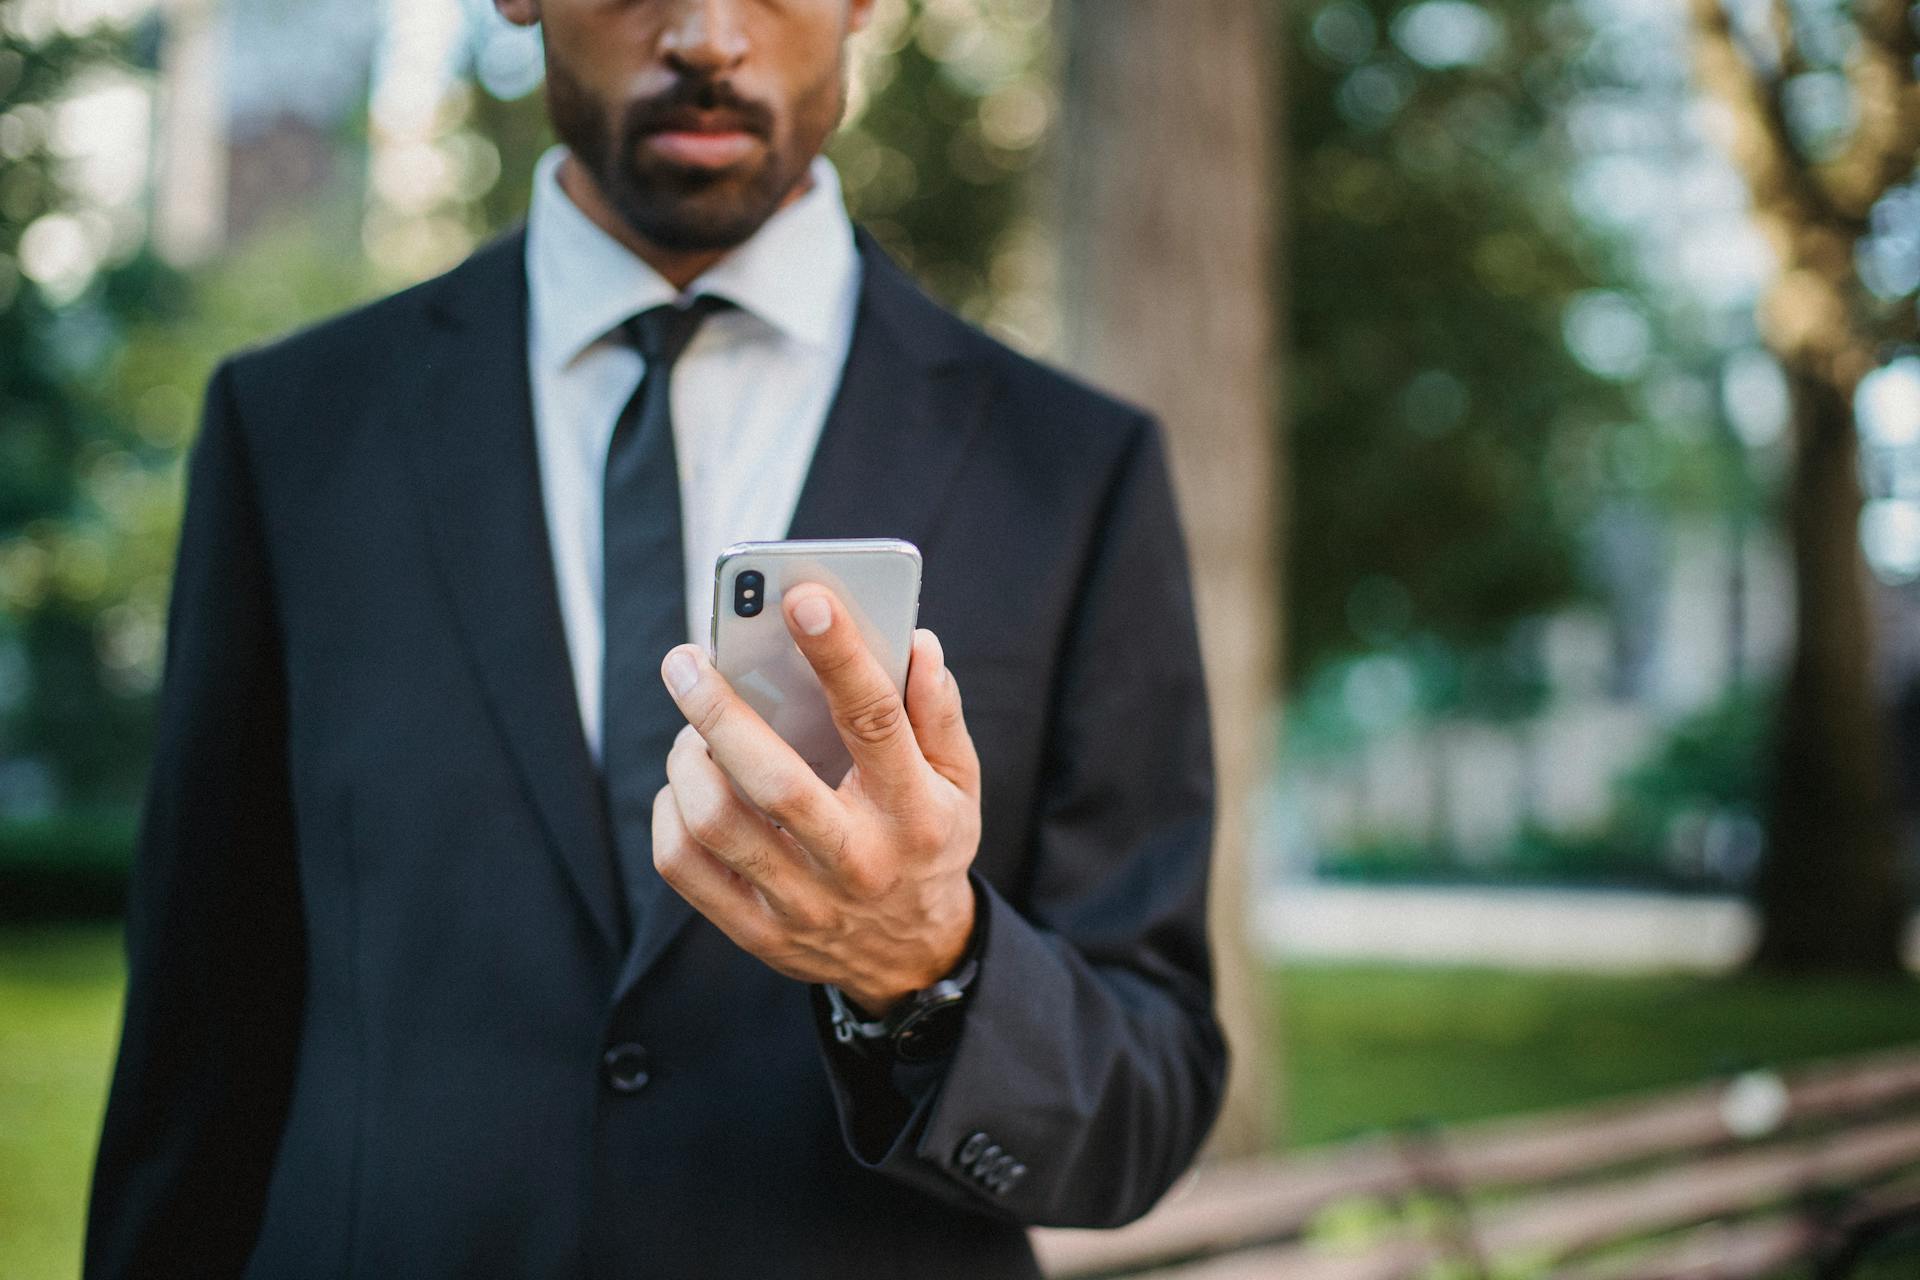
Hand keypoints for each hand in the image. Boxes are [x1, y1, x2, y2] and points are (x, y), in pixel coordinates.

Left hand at [654, 584, 981, 1014]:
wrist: (913, 960)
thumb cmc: (928, 845)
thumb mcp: (960, 784)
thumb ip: (938, 713)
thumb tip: (916, 642)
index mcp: (914, 813)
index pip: (876, 722)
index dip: (840, 655)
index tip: (803, 598)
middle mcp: (858, 862)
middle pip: (776, 783)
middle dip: (721, 712)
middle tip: (687, 661)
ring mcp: (803, 905)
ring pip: (718, 826)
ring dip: (689, 761)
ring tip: (690, 729)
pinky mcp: (756, 932)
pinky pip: (685, 868)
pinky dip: (670, 812)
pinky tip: (686, 783)